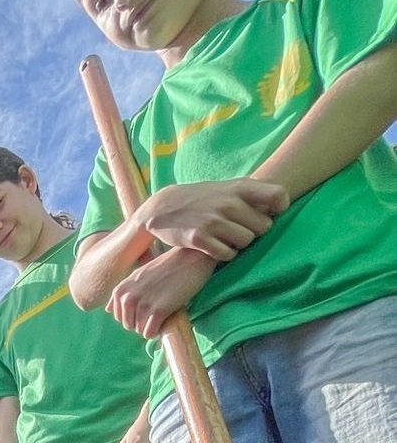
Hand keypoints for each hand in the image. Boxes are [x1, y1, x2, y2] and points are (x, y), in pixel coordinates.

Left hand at [107, 249, 217, 337]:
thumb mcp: (137, 277)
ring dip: (151, 326)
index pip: (118, 316)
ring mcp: (142, 304)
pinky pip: (150, 332)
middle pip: (128, 325)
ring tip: (163, 313)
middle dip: (142, 322)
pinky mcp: (158, 310)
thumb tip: (108, 310)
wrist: (191, 258)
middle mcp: (127, 297)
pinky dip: (157, 331)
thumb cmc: (167, 268)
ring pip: (139, 330)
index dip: (133, 315)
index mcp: (120, 290)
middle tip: (158, 310)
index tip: (148, 307)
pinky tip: (166, 320)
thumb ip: (123, 293)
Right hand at [140, 179, 287, 261]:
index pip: (279, 196)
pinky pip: (227, 254)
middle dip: (254, 231)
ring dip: (239, 244)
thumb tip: (283, 205)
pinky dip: (224, 254)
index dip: (279, 208)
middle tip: (239, 229)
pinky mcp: (199, 239)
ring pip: (246, 242)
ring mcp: (213, 221)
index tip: (270, 213)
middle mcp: (228, 203)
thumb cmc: (202, 199)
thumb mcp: (226, 188)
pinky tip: (215, 247)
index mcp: (238, 187)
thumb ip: (253, 193)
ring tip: (225, 237)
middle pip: (264, 227)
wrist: (160, 208)